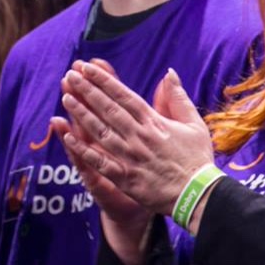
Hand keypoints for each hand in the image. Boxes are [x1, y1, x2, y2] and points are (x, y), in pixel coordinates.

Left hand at [57, 61, 214, 218]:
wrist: (199, 196)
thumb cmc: (197, 159)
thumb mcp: (194, 124)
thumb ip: (178, 98)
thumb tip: (170, 73)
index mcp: (154, 123)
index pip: (124, 96)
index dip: (104, 81)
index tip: (88, 68)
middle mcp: (139, 137)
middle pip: (108, 109)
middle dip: (88, 91)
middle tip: (71, 76)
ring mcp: (130, 157)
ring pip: (100, 131)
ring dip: (81, 114)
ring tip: (66, 98)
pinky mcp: (125, 178)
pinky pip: (99, 162)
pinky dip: (83, 150)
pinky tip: (67, 137)